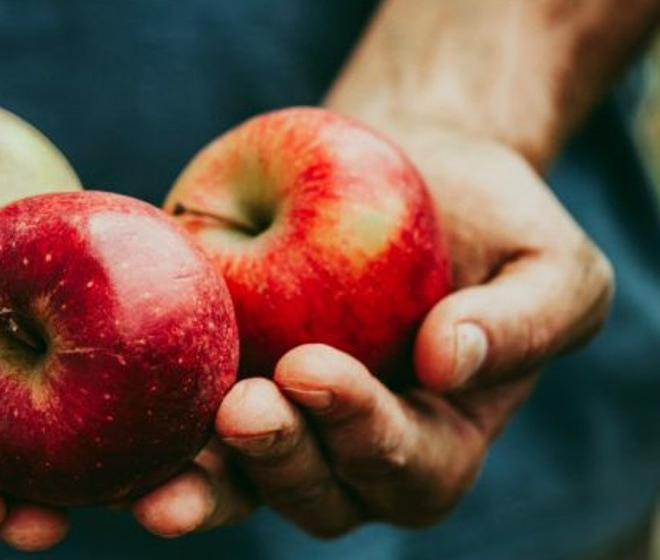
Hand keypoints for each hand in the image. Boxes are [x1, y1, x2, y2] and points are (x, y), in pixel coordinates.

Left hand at [131, 120, 611, 536]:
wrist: (399, 165)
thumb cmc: (487, 220)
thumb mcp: (548, 261)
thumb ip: (524, 320)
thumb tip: (449, 362)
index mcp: (434, 440)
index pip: (403, 464)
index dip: (360, 430)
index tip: (315, 369)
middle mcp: (346, 450)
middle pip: (315, 493)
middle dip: (277, 460)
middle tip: (242, 408)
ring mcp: (274, 424)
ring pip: (237, 484)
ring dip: (202, 482)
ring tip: (164, 470)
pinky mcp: (211, 381)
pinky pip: (175, 429)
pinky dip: (143, 441)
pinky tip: (111, 430)